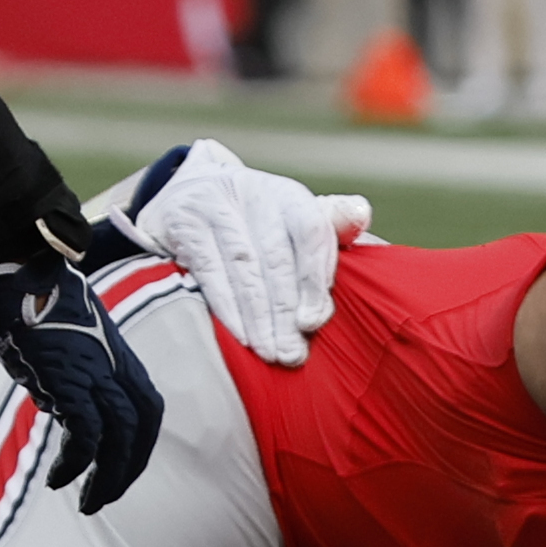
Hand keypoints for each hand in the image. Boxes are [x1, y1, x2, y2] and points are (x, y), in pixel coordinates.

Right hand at [0, 239, 164, 511]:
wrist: (11, 264)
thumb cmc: (28, 291)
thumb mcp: (65, 330)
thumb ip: (72, 363)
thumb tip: (56, 398)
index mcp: (119, 352)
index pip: (148, 408)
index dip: (140, 444)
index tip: (122, 467)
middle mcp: (114, 364)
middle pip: (141, 428)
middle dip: (127, 469)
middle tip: (103, 499)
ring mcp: (94, 370)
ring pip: (120, 438)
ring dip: (107, 477)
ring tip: (87, 503)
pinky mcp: (68, 378)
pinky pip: (85, 434)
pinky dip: (76, 463)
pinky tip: (58, 480)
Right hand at [99, 139, 367, 366]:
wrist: (189, 193)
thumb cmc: (255, 222)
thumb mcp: (292, 219)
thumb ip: (330, 227)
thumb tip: (361, 214)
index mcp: (289, 195)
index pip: (310, 231)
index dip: (314, 278)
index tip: (314, 321)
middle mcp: (254, 192)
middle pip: (276, 258)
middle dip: (285, 312)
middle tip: (292, 354)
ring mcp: (215, 204)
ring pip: (243, 268)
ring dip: (258, 318)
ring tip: (271, 353)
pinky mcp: (184, 221)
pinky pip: (210, 271)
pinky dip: (228, 308)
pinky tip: (241, 337)